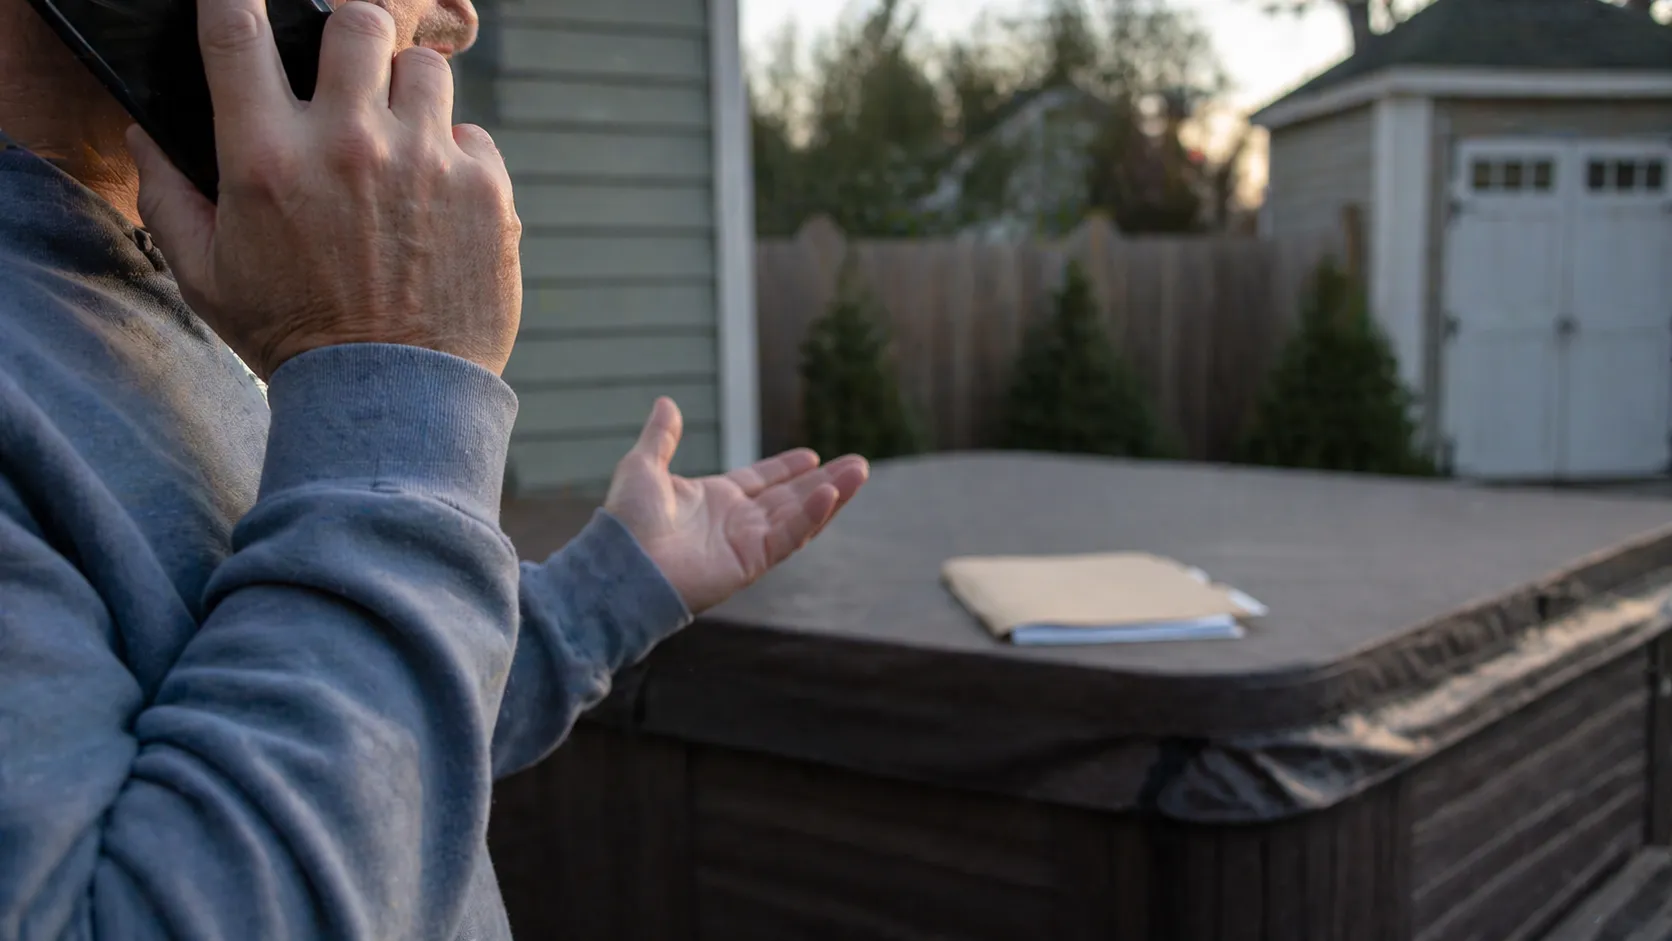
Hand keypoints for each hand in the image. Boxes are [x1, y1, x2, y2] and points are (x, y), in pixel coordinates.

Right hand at [126, 0, 521, 378]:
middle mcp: (348, 143)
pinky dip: (456, 156)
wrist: (391, 395)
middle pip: (356, 21)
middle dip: (350, 37)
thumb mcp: (207, 275)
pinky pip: (472, 133)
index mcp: (267, 156)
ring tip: (399, 141)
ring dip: (408, 93)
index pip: (237, 32)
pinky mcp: (486, 188)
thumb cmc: (293, 336)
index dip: (237, 5)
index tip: (245, 10)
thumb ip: (169, 197)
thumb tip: (147, 135)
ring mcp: (425, 160)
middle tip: (350, 77)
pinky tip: (437, 199)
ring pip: (425, 66)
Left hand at [606, 399, 869, 613]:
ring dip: (831, 495)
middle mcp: (736, 522)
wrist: (621, 564)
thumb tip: (667, 402)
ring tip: (859, 473)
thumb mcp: (643, 467)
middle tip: (858, 464)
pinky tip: (830, 495)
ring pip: (800, 515)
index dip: (787, 468)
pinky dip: (811, 516)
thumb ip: (662, 437)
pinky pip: (789, 536)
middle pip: (791, 498)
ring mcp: (746, 543)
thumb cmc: (626, 522)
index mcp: (714, 500)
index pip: (761, 481)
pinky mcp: (751, 562)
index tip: (812, 455)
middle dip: (825, 481)